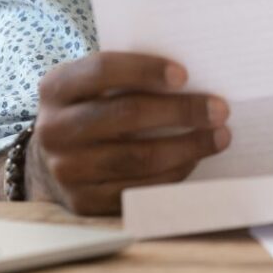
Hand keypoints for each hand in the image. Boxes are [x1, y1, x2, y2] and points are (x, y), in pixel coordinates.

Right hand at [26, 51, 230, 214]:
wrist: (53, 156)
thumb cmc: (91, 106)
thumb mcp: (94, 83)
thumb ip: (128, 74)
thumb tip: (193, 75)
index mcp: (57, 86)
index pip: (103, 70)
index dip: (145, 70)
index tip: (185, 75)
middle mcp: (54, 129)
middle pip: (126, 115)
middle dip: (180, 111)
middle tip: (219, 109)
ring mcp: (66, 169)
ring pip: (136, 158)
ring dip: (187, 147)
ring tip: (220, 136)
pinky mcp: (83, 202)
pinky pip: (136, 191)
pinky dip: (172, 175)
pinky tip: (194, 160)